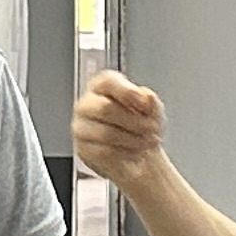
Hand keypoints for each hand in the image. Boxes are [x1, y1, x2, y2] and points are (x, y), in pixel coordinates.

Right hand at [74, 71, 167, 190]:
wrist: (136, 152)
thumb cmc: (140, 123)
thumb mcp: (152, 109)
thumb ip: (151, 100)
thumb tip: (146, 97)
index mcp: (102, 87)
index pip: (107, 82)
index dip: (128, 92)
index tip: (145, 104)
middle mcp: (87, 104)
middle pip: (105, 108)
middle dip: (134, 121)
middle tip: (152, 129)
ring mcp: (82, 127)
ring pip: (105, 133)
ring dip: (133, 140)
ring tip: (147, 143)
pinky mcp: (84, 150)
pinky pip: (104, 152)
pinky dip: (125, 154)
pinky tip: (135, 152)